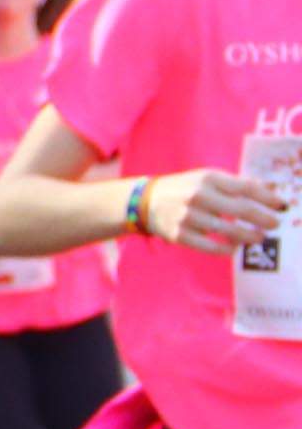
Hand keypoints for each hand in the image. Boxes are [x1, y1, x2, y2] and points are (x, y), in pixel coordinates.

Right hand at [145, 167, 288, 252]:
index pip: (246, 188)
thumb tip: (271, 188)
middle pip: (241, 210)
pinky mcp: (179, 235)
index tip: (282, 206)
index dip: (268, 198)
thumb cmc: (185, 188)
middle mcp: (199, 196)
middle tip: (275, 225)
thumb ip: (237, 183)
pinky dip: (225, 250)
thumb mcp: (208, 178)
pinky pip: (209, 246)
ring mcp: (188, 217)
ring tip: (258, 238)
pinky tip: (234, 249)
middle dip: (264, 219)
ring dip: (248, 236)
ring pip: (228, 231)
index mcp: (209, 179)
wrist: (145, 201)